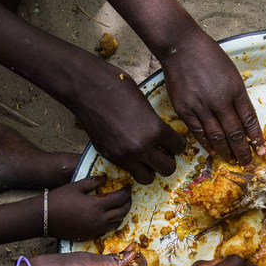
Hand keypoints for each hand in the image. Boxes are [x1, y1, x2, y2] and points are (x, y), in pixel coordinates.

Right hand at [48, 176, 130, 240]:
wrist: (44, 217)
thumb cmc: (58, 199)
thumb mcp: (76, 186)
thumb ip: (93, 182)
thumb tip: (106, 177)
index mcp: (97, 205)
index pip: (120, 198)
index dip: (127, 191)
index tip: (129, 186)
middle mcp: (99, 220)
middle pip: (122, 212)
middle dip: (128, 202)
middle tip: (127, 195)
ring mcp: (95, 229)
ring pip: (117, 222)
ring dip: (121, 213)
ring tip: (120, 205)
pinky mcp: (90, 235)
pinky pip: (107, 229)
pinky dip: (112, 222)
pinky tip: (108, 216)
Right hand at [68, 62, 186, 184]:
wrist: (86, 88)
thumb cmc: (116, 86)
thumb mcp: (145, 103)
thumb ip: (154, 123)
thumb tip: (160, 135)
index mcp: (155, 129)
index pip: (178, 147)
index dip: (178, 144)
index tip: (173, 142)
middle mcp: (141, 147)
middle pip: (167, 169)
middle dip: (167, 161)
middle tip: (163, 153)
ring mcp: (124, 155)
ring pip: (147, 178)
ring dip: (150, 169)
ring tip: (147, 158)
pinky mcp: (109, 157)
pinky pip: (128, 171)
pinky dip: (133, 165)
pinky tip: (131, 152)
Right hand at [160, 29, 264, 162]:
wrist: (181, 47)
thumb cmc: (209, 56)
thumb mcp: (231, 73)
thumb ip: (237, 95)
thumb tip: (242, 119)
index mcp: (235, 90)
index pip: (250, 120)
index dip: (256, 138)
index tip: (261, 150)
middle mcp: (220, 101)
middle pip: (235, 133)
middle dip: (243, 150)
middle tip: (248, 162)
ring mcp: (202, 107)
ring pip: (217, 137)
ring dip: (227, 152)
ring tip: (233, 161)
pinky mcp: (185, 110)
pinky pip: (199, 133)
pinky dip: (207, 144)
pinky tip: (213, 152)